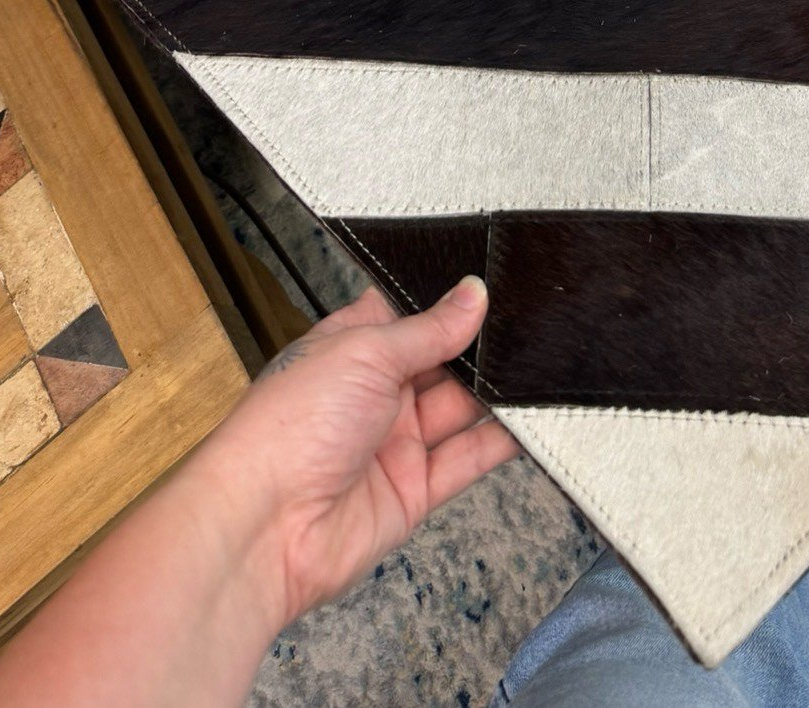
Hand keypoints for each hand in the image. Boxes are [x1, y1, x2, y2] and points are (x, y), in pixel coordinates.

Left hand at [194, 276, 518, 631]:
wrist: (265, 527)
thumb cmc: (287, 428)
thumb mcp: (365, 352)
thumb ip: (430, 328)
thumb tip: (473, 293)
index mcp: (349, 348)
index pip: (408, 314)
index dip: (447, 299)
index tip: (494, 280)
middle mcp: (372, 394)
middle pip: (441, 361)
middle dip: (480, 345)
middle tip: (531, 322)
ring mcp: (393, 443)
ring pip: (460, 408)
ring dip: (497, 392)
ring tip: (543, 364)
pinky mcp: (412, 490)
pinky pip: (466, 459)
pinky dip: (501, 442)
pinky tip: (533, 420)